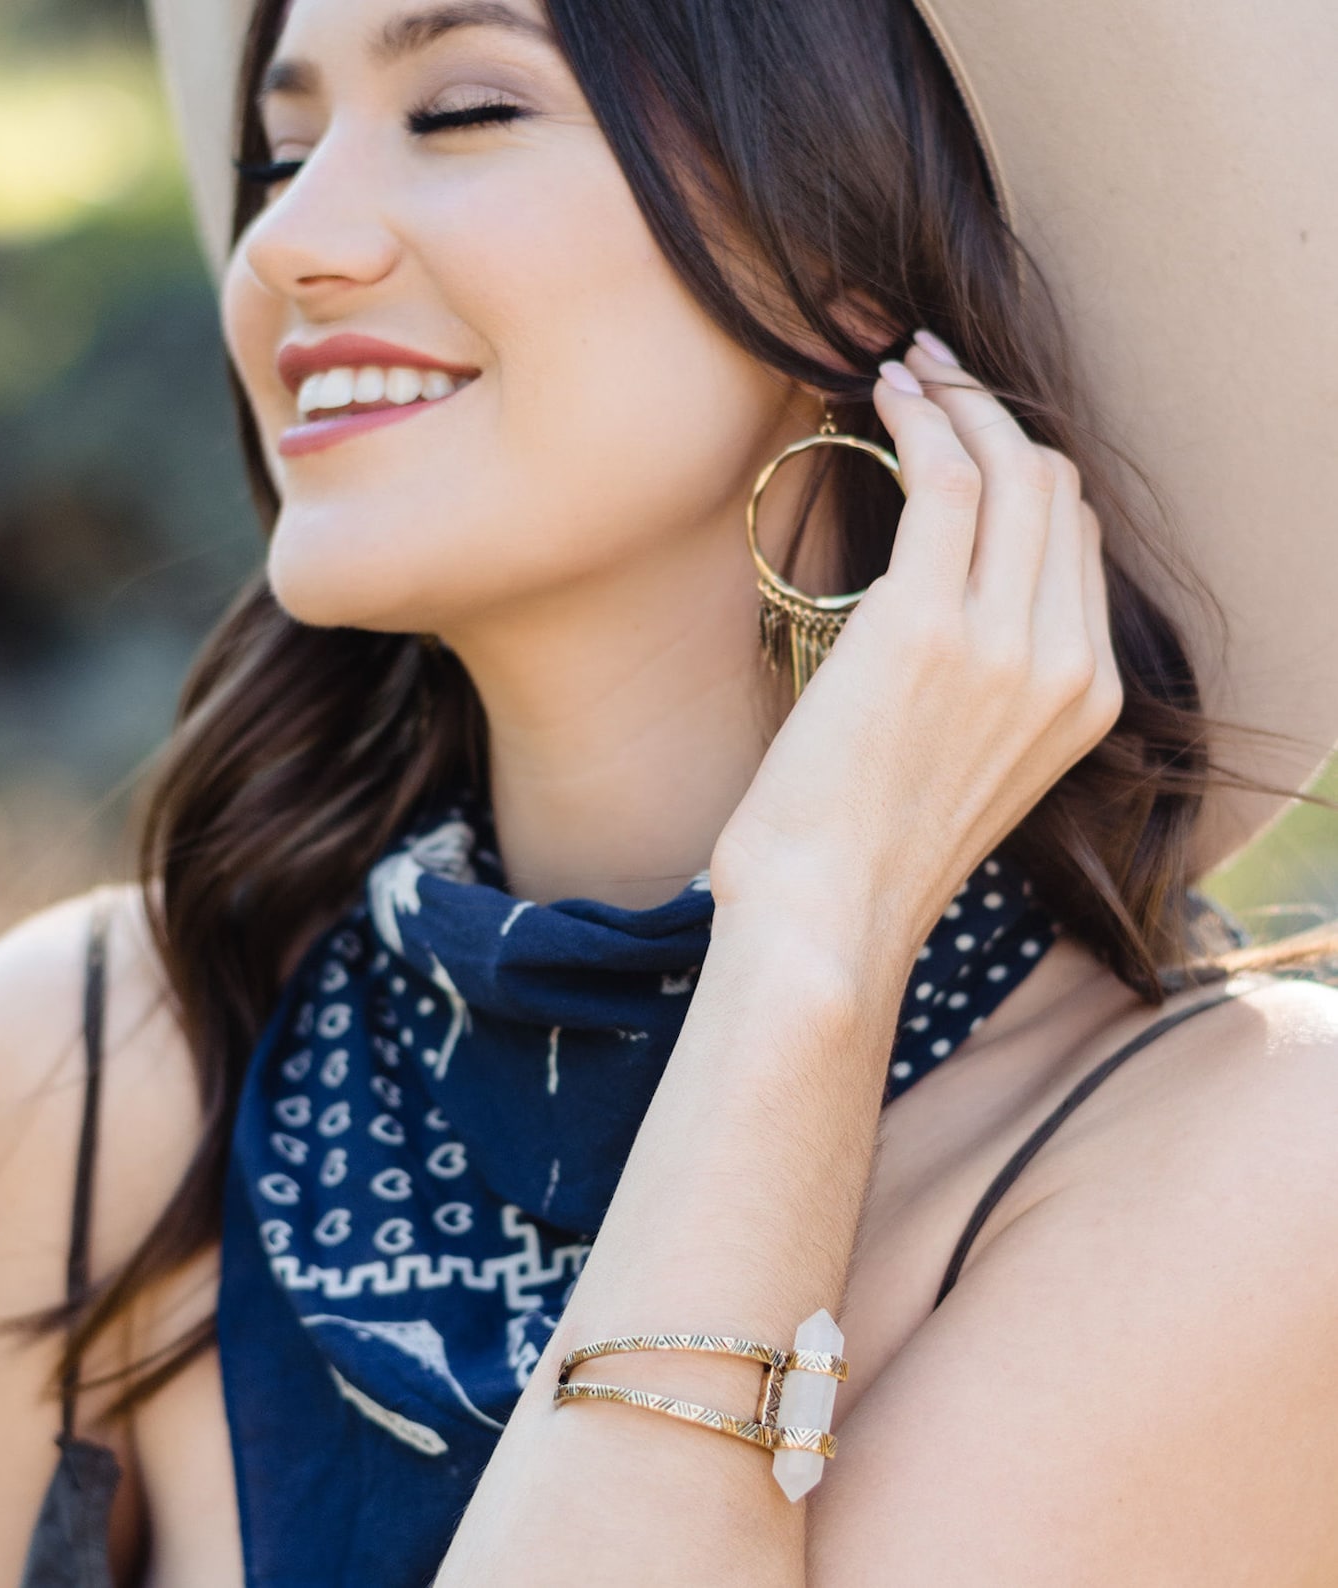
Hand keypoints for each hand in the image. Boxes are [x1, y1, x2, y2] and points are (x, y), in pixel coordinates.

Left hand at [711, 333, 1121, 962]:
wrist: (826, 915)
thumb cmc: (860, 850)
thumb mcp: (957, 764)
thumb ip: (981, 682)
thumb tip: (940, 601)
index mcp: (1084, 699)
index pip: (1074, 543)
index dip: (1021, 470)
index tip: (962, 432)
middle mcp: (1065, 663)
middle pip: (1056, 491)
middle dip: (995, 415)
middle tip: (929, 374)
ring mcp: (1006, 642)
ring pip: (1012, 471)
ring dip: (957, 401)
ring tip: (901, 370)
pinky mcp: (928, 625)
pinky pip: (947, 483)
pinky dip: (917, 422)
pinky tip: (880, 396)